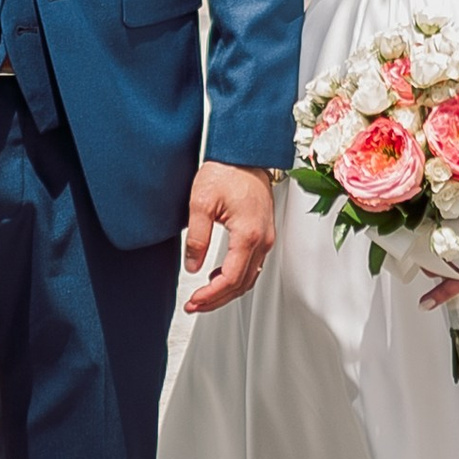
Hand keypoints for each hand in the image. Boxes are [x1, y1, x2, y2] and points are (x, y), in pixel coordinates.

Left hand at [182, 161, 276, 312]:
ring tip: (204, 296)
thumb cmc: (226, 171)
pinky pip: (253, 265)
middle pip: (243, 284)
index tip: (193, 301)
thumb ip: (197, 238)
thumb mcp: (201, 203)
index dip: (211, 296)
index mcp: (249, 234)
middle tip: (195, 305)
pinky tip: (219, 276)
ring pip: (250, 277)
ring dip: (227, 291)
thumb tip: (192, 265)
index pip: (231, 279)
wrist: (245, 153)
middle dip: (217, 299)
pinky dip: (237, 277)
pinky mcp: (264, 233)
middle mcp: (263, 239)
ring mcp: (267, 237)